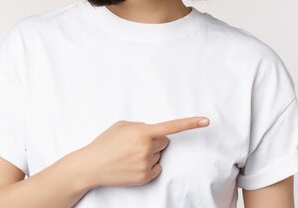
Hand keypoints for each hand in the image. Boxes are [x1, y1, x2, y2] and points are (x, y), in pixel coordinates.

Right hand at [80, 117, 209, 187]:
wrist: (90, 166)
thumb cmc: (105, 143)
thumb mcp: (122, 126)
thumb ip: (141, 125)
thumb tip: (153, 131)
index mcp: (142, 132)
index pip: (172, 127)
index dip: (191, 123)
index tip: (207, 121)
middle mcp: (147, 148)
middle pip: (165, 141)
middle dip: (155, 141)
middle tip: (135, 145)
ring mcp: (147, 164)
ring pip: (159, 154)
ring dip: (149, 153)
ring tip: (129, 156)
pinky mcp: (145, 177)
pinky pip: (157, 167)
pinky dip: (148, 166)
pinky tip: (132, 165)